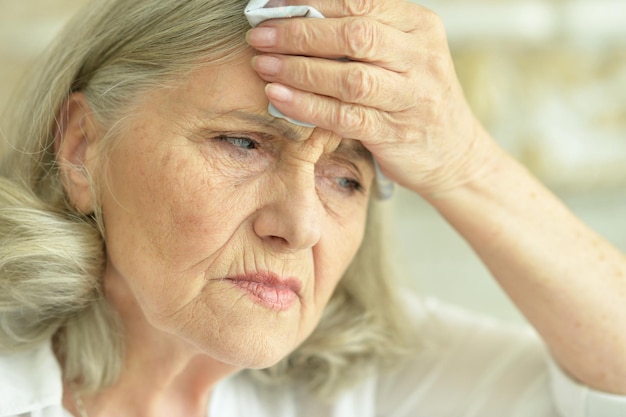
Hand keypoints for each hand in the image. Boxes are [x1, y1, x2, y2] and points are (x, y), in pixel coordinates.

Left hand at [246, 0, 500, 195]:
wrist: (455, 152)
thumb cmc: (415, 98)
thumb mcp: (402, 54)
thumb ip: (363, 36)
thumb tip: (297, 18)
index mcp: (418, 25)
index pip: (359, 3)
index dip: (310, 2)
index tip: (270, 7)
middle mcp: (419, 56)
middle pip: (354, 35)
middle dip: (299, 33)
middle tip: (260, 36)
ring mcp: (411, 96)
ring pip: (349, 77)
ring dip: (299, 69)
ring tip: (263, 65)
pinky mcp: (396, 132)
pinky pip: (346, 116)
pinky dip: (308, 106)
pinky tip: (280, 98)